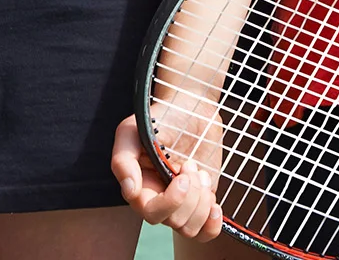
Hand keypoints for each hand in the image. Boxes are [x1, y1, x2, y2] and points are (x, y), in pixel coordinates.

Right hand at [110, 113, 224, 239]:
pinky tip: (215, 206)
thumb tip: (130, 191)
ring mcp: (182, 203)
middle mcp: (160, 199)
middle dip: (189, 194)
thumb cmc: (159, 117)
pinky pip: (206, 232)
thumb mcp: (132, 129)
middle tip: (191, 163)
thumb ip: (123, 160)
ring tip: (200, 172)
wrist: (191, 106)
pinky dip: (212, 225)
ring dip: (201, 200)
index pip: (151, 213)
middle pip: (174, 221)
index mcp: (140, 187)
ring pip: (190, 228)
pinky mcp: (201, 202)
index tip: (182, 173)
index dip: (170, 201)